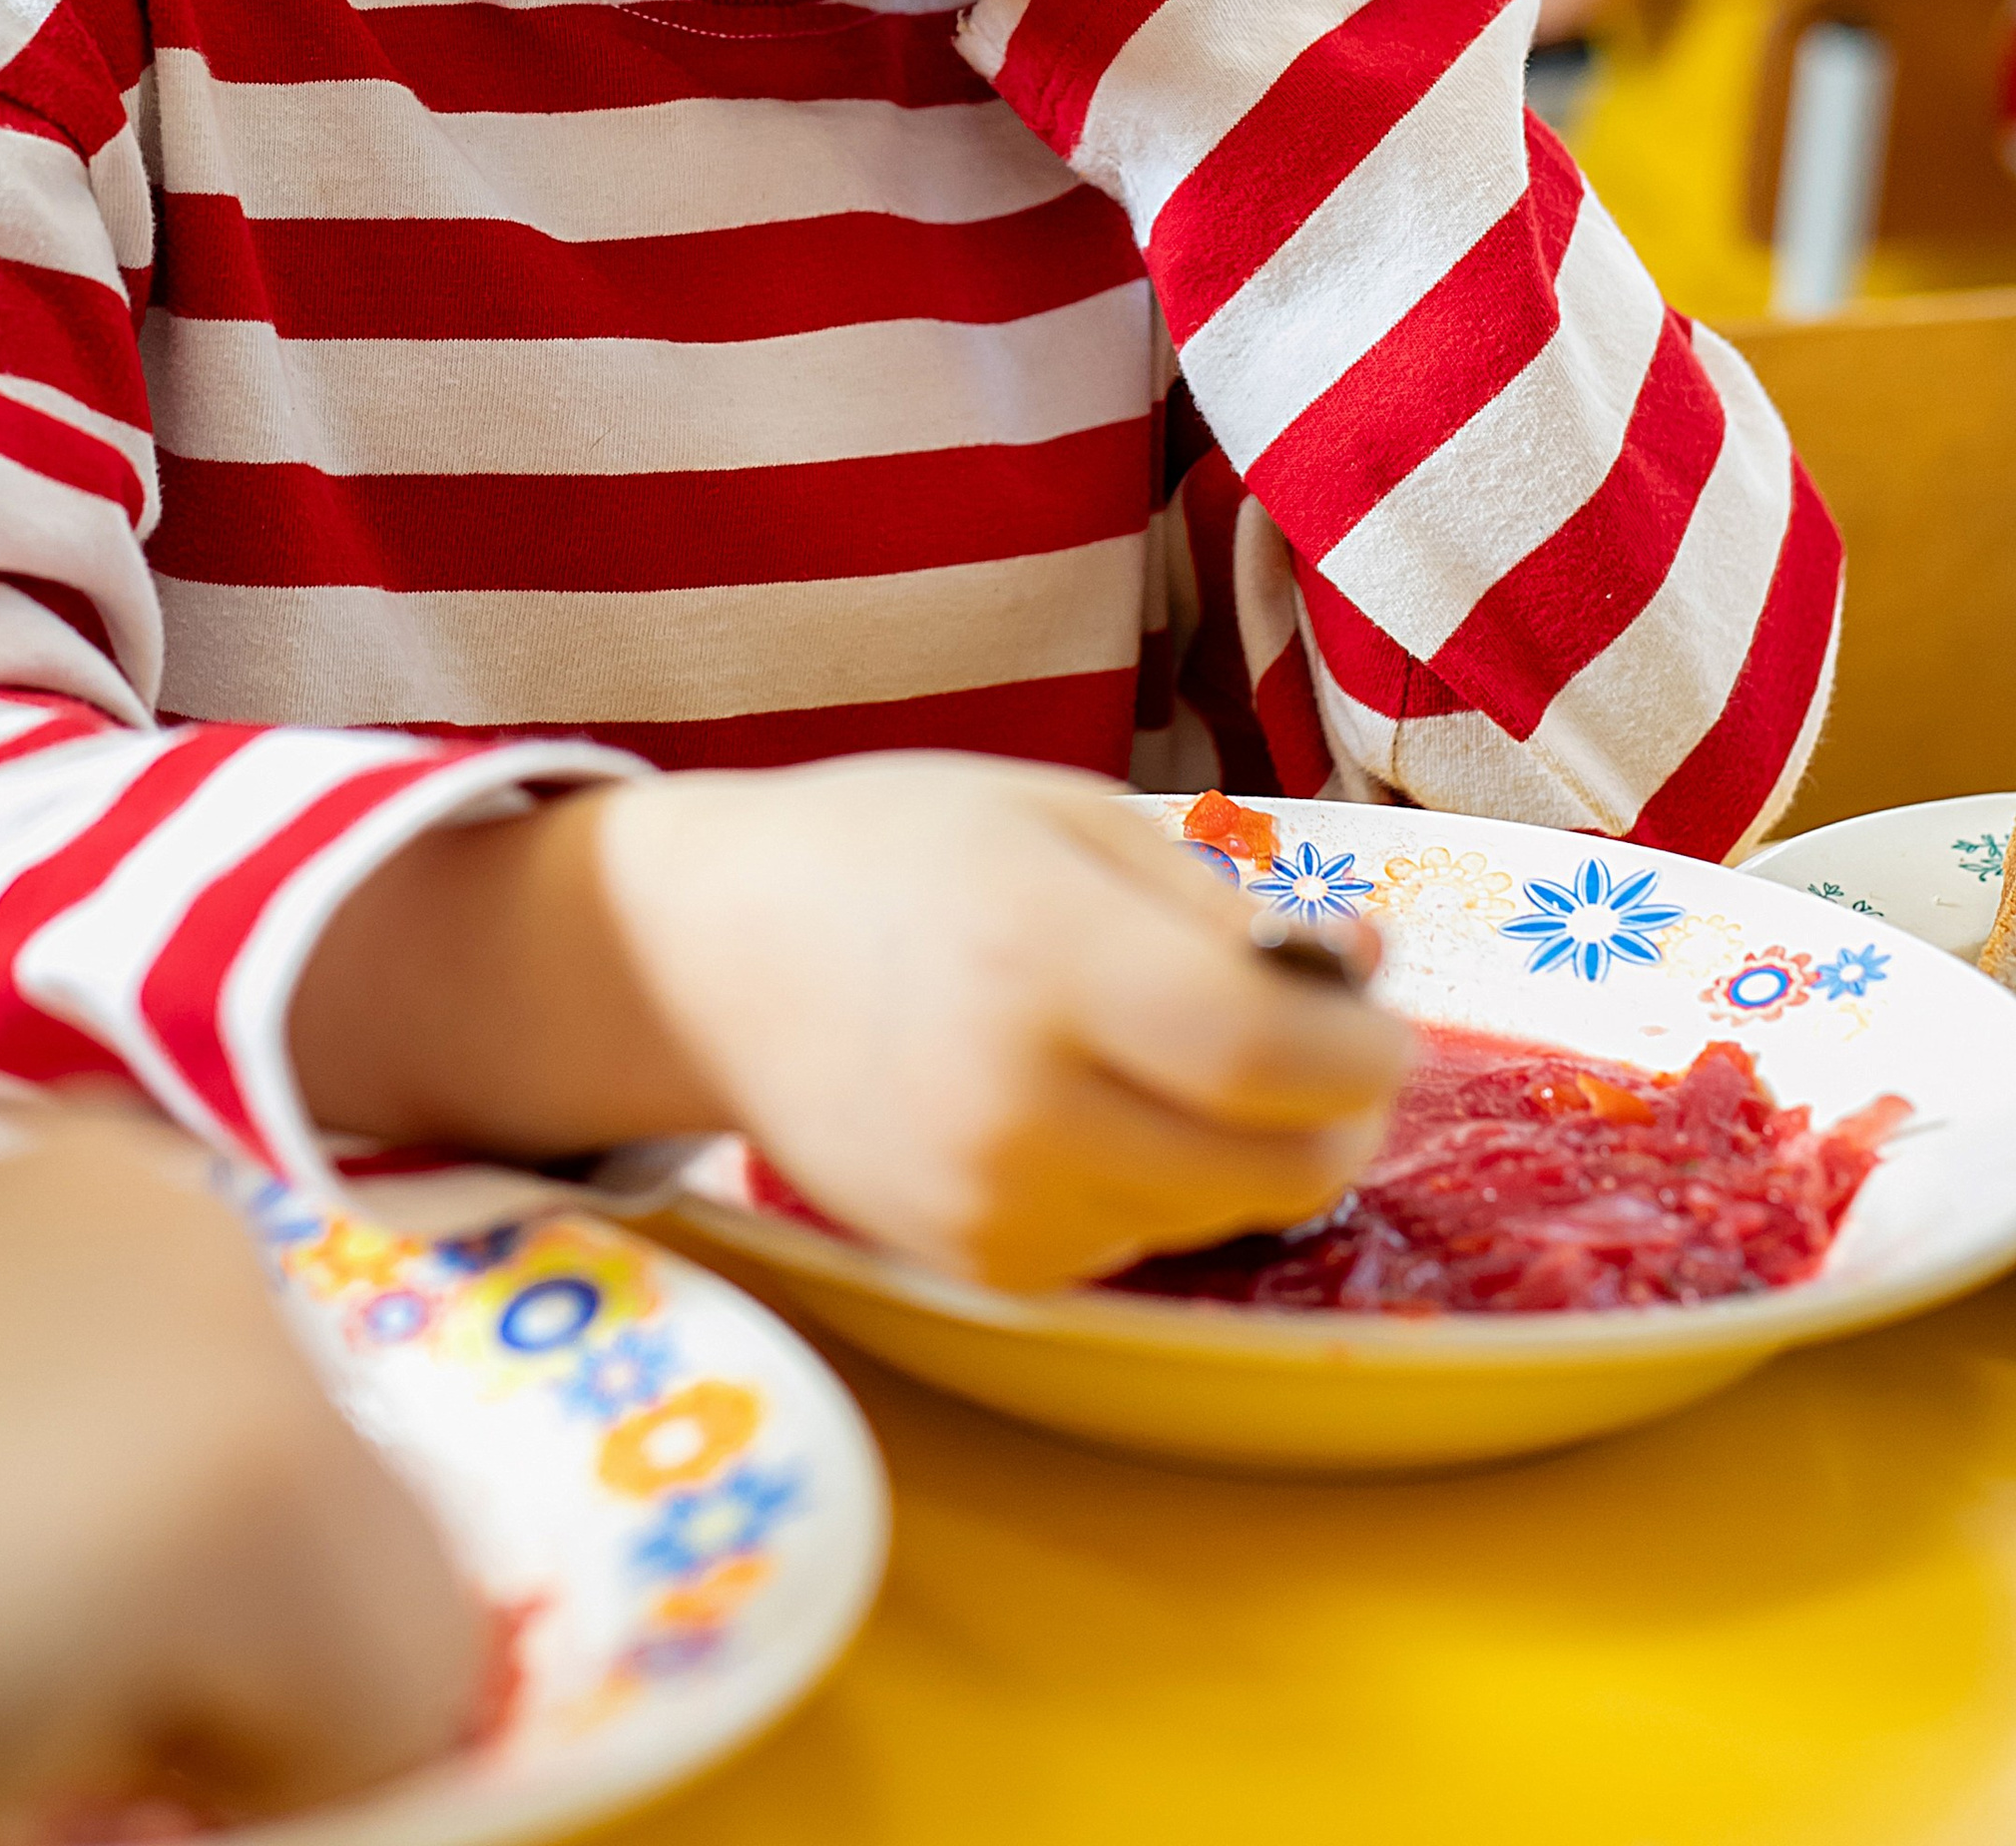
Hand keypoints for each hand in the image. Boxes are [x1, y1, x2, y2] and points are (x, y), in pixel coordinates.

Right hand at [295, 761, 1405, 1295]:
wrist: (710, 956)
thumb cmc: (900, 851)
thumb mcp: (1065, 816)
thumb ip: (1218, 901)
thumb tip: (1365, 960)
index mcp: (1047, 959)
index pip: (1274, 1054)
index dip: (1363, 1045)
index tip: (1373, 1011)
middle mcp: (1020, 1105)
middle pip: (1277, 1167)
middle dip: (1337, 1113)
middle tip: (1325, 1047)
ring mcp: (994, 1205)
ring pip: (1217, 1212)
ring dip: (1243, 1147)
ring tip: (1170, 1052)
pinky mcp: (979, 1268)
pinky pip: (1135, 1237)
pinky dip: (1155, 1180)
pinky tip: (1085, 1101)